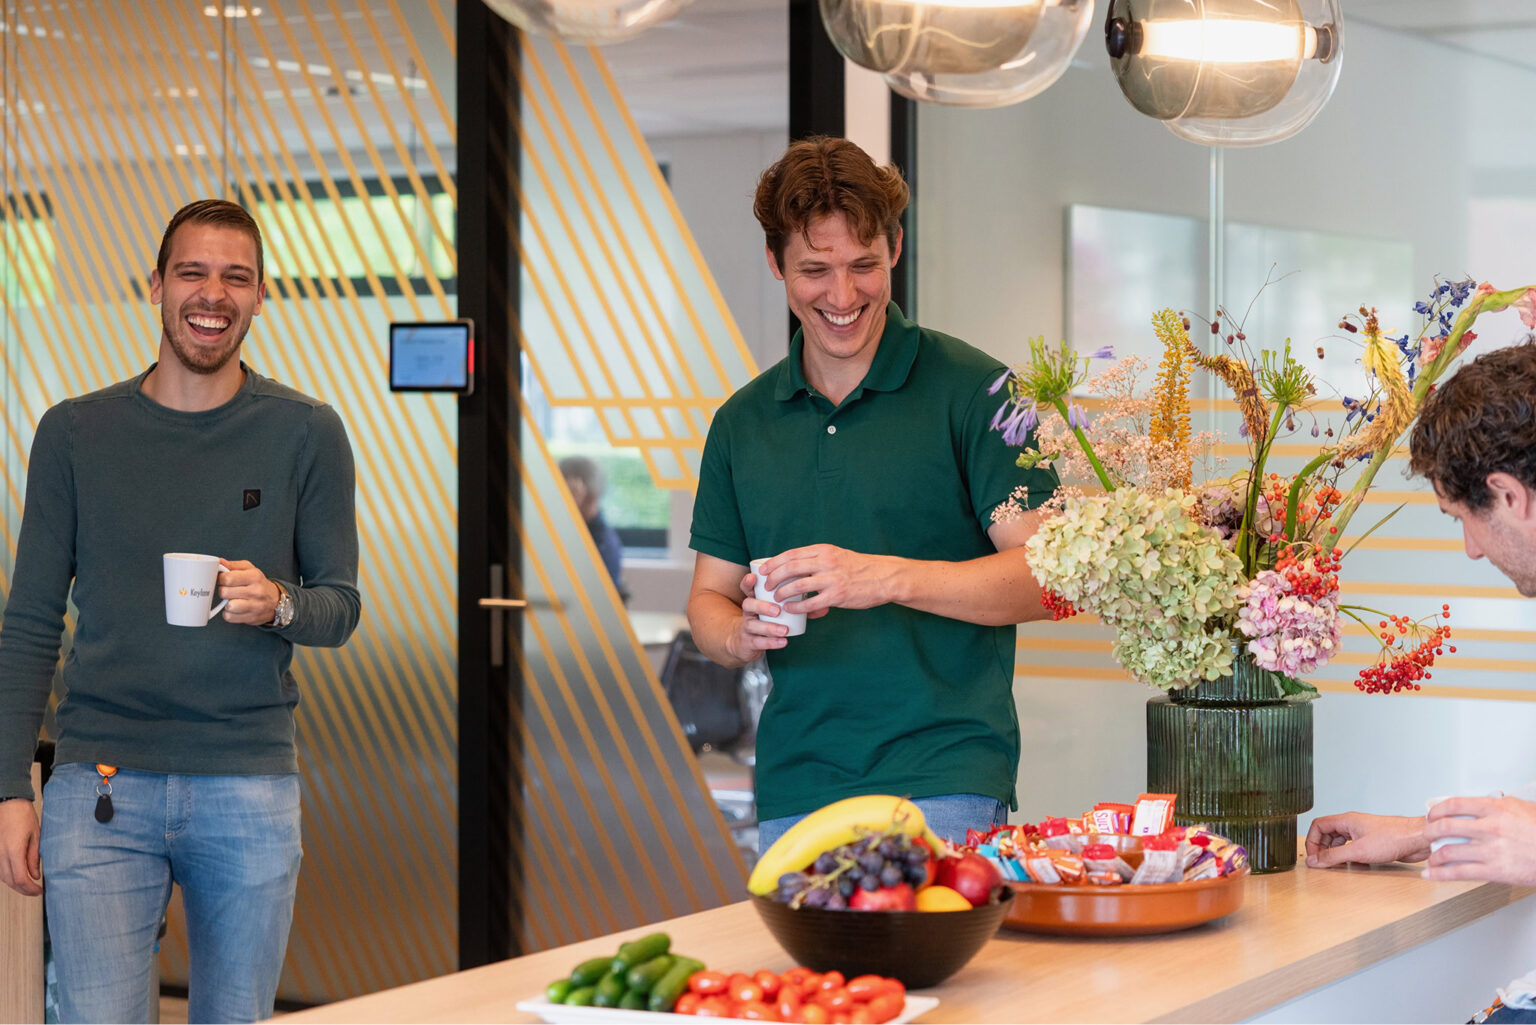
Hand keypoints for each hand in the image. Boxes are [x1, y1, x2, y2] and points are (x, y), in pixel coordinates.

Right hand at [0, 797, 41, 895]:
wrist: (8, 803)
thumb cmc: (23, 815)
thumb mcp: (36, 835)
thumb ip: (34, 857)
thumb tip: (35, 875)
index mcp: (14, 850)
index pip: (20, 879)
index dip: (30, 889)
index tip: (39, 890)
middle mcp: (0, 854)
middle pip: (10, 881)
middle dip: (24, 889)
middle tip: (36, 890)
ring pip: (2, 877)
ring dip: (15, 884)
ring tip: (29, 884)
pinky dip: (8, 876)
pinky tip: (17, 875)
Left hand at [217, 559, 280, 625]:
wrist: (275, 601)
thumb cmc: (258, 584)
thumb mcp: (249, 570)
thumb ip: (233, 565)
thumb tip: (219, 561)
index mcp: (254, 576)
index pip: (227, 578)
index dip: (220, 579)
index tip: (223, 580)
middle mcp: (257, 591)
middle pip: (225, 592)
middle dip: (223, 591)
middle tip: (229, 590)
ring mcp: (255, 606)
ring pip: (228, 606)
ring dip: (226, 604)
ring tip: (232, 600)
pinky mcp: (251, 617)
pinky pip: (229, 617)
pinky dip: (229, 614)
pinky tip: (235, 609)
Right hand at [720, 566, 796, 660]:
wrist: (744, 642)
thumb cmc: (764, 620)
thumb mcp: (770, 608)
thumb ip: (787, 600)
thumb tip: (813, 596)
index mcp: (753, 600)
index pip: (746, 588)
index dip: (748, 582)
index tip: (754, 578)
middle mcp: (748, 612)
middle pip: (748, 604)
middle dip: (762, 606)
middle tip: (778, 610)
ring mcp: (746, 628)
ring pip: (752, 625)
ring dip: (769, 627)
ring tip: (785, 630)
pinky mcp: (748, 643)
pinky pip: (758, 642)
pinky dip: (771, 643)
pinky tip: (784, 642)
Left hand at [754, 544, 893, 616]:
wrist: (884, 577)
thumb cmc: (860, 568)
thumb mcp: (838, 556)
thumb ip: (818, 561)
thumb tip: (797, 571)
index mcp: (825, 550)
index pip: (792, 554)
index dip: (774, 562)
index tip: (764, 570)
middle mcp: (826, 562)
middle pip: (791, 568)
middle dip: (774, 577)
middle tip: (767, 586)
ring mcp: (832, 579)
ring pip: (797, 585)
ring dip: (782, 593)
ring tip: (776, 598)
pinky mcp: (838, 596)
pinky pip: (811, 603)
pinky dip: (797, 607)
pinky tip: (791, 609)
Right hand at [1305, 812, 1429, 867]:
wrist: (1418, 839)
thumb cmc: (1393, 838)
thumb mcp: (1358, 851)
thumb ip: (1334, 856)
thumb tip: (1315, 861)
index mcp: (1346, 820)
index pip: (1318, 825)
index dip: (1312, 841)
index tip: (1314, 857)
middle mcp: (1352, 824)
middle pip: (1327, 833)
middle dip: (1322, 848)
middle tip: (1323, 863)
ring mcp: (1362, 832)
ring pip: (1339, 841)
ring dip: (1335, 852)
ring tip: (1336, 865)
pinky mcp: (1372, 841)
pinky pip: (1352, 847)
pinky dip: (1348, 856)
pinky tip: (1353, 864)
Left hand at [1424, 796, 1535, 884]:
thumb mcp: (1522, 808)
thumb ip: (1499, 806)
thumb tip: (1481, 804)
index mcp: (1496, 809)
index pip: (1454, 804)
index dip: (1437, 810)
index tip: (1431, 814)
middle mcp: (1490, 828)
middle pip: (1445, 827)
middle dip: (1429, 831)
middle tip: (1426, 835)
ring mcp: (1491, 850)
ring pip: (1448, 851)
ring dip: (1433, 855)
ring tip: (1430, 857)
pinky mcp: (1495, 871)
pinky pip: (1459, 872)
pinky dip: (1440, 874)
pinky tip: (1431, 874)